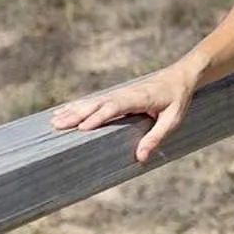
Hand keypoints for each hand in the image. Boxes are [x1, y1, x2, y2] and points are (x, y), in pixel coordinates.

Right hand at [49, 67, 198, 162]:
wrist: (180, 76)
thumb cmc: (177, 99)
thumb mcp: (173, 119)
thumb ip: (156, 137)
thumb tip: (141, 157)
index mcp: (139, 98)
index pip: (115, 107)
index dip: (99, 117)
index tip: (82, 128)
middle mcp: (125, 93)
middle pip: (98, 104)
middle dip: (77, 114)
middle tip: (57, 125)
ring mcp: (120, 93)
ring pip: (93, 102)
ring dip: (73, 110)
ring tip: (54, 121)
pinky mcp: (117, 95)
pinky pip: (95, 101)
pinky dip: (79, 105)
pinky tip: (64, 111)